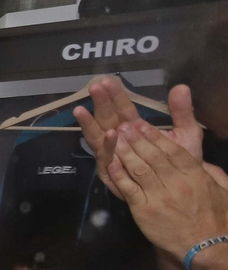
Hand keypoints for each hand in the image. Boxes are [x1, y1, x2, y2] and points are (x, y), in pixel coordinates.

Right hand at [74, 77, 203, 189]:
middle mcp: (120, 141)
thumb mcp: (187, 133)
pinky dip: (106, 148)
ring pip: (98, 138)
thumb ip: (182, 112)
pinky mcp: (112, 174)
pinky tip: (109, 135)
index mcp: (136, 128)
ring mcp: (114, 156)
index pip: (122, 108)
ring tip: (82, 111)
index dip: (115, 95)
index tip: (107, 81)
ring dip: (90, 124)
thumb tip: (181, 87)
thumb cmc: (182, 162)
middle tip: (94, 88)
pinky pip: (106, 160)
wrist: (184, 188)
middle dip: (100, 104)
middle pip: (106, 119)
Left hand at [105, 119, 227, 259]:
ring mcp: (159, 196)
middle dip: (137, 139)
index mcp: (194, 175)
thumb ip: (210, 172)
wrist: (207, 245)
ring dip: (125, 152)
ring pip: (140, 169)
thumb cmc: (216, 218)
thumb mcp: (222, 189)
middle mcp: (176, 182)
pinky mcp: (145, 210)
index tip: (143, 125)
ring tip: (114, 138)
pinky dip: (120, 175)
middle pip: (153, 156)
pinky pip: (130, 189)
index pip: (172, 150)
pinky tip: (111, 163)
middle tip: (123, 126)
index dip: (156, 136)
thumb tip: (201, 162)